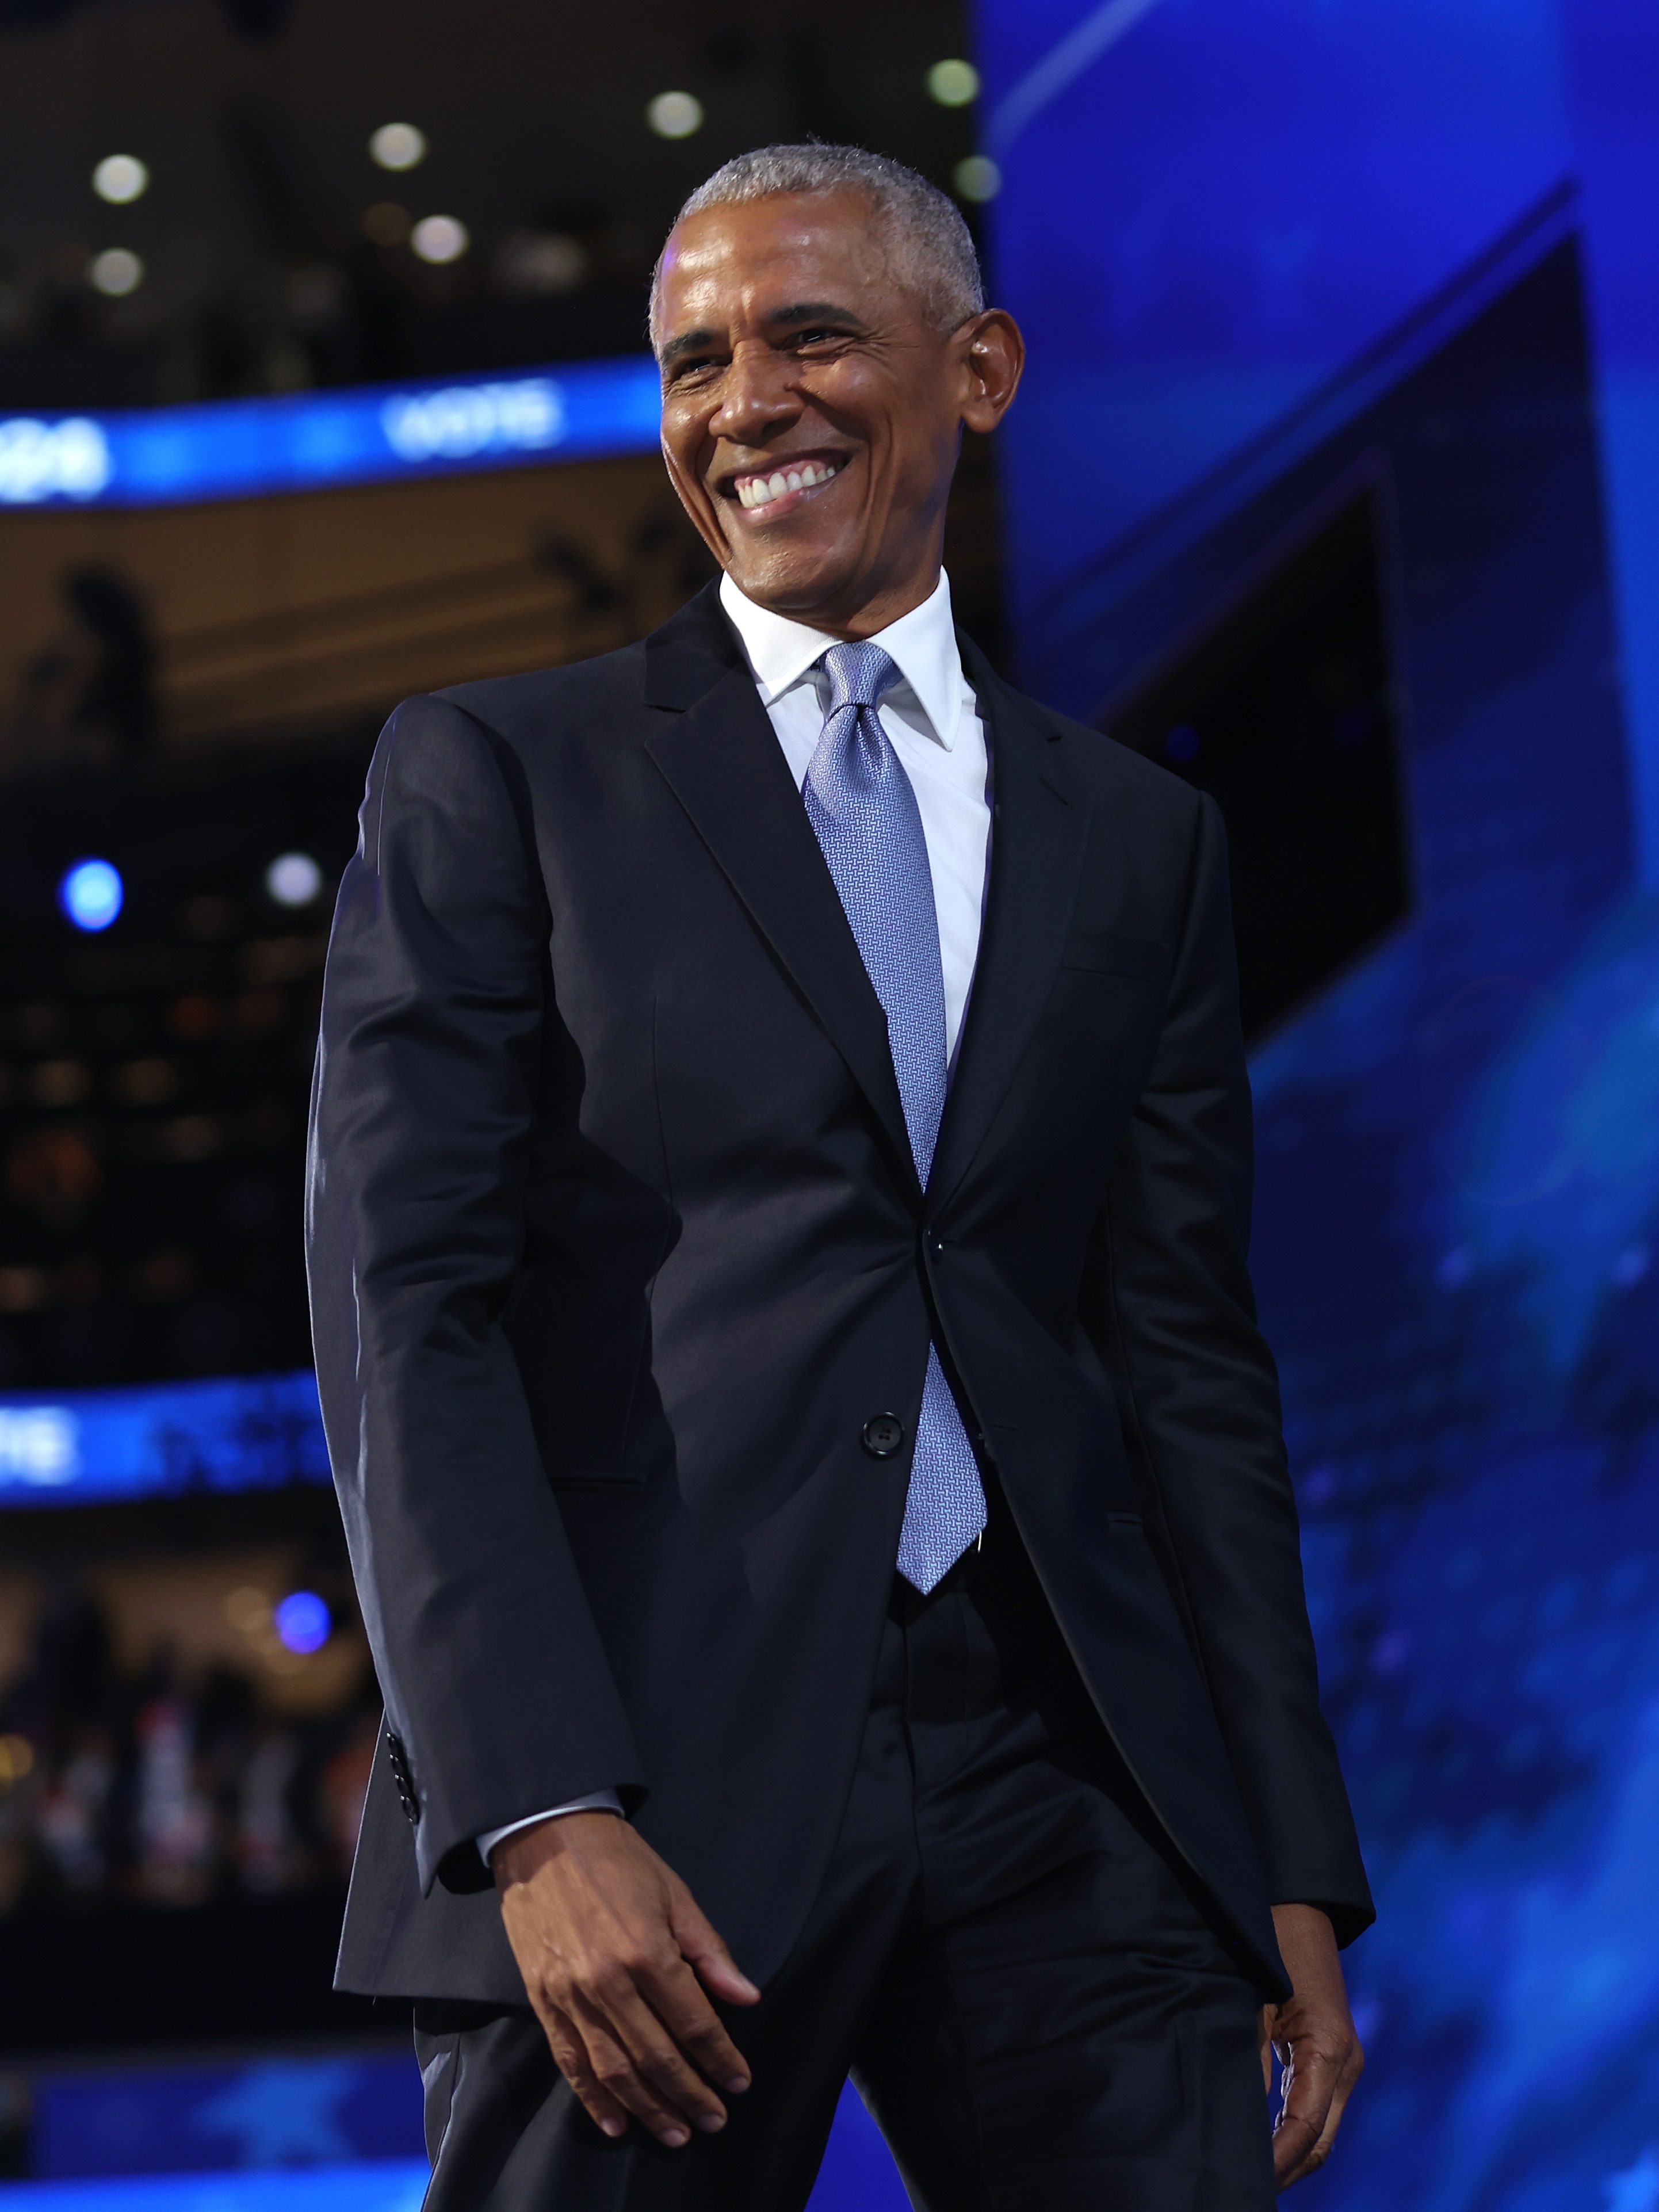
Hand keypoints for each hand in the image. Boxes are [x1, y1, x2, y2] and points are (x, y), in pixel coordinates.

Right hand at [493, 1812, 760, 2147]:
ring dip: (648, 2107)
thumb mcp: (676, 1894)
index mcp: (647, 1952)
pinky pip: (570, 2061)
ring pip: (614, 2070)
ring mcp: (571, 1996)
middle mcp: (608, 1983)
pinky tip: (616, 2122)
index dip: (721, 2057)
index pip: (694, 2021)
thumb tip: (746, 1998)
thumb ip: (709, 1952)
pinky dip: (593, 2098)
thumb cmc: (618, 1861)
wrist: (545, 1838)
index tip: (740, 2081)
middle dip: (690, 2093)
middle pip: (656, 2056)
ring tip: (675, 2131)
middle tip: (715, 2120)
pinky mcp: (543, 2002)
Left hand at [1261, 1903, 1363, 2186]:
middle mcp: (1345, 2063)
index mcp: (1330, 2049)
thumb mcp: (1255, 2002)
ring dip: (1292, 2155)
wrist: (1299, 1908)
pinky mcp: (1331, 2055)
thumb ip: (1250, 2059)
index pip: (1307, 2127)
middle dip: (1289, 2169)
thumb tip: (1241, 2114)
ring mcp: (1342, 2061)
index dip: (1279, 2160)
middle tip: (1247, 2188)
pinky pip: (1316, 2107)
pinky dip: (1295, 2131)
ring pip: (1322, 2129)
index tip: (1251, 2181)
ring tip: (1253, 2176)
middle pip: (1321, 2140)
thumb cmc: (1274, 1946)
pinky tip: (1266, 2144)